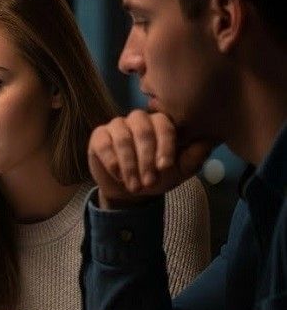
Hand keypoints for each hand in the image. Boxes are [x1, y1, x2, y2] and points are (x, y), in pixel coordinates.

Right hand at [88, 110, 212, 208]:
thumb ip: (194, 157)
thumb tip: (210, 141)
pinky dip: (112, 162)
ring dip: (129, 165)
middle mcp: (139, 119)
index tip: (164, 167)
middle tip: (149, 182)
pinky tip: (118, 175)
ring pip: (122, 138)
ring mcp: (117, 126)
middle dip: (146, 159)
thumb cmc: (157, 176)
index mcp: (160, 123)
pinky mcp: (99, 136)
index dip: (165, 146)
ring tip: (134, 185)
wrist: (130, 190)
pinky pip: (104, 144)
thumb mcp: (179, 171)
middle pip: (143, 130)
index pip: (164, 126)